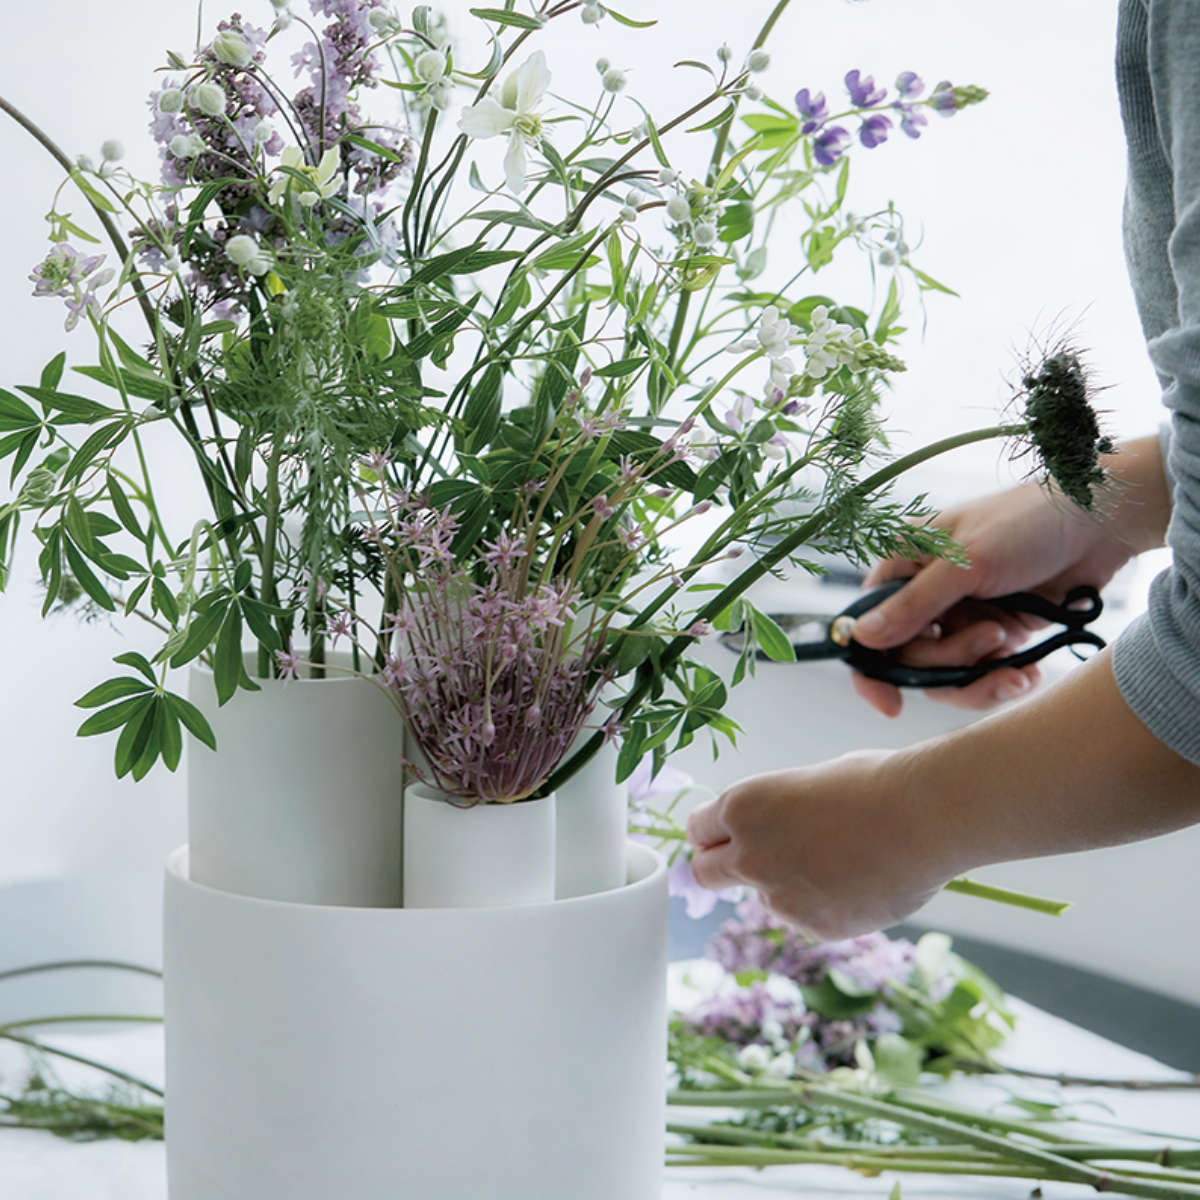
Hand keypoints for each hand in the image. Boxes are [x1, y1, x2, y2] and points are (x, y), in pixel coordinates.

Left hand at [685, 751, 958, 938]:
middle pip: (705, 872)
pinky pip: (807, 917)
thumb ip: (773, 816)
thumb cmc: (873, 785)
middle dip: (720, 867)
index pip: (698, 830)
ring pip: (765, 898)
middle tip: (749, 862)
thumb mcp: (805, 785)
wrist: (924, 817)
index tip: (722, 837)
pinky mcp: (814, 927)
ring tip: (840, 859)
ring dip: (785, 886)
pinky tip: (861, 880)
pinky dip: (824, 905)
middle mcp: (749, 856)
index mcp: (743, 807)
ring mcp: (780, 897)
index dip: (712, 834)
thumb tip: (768, 836)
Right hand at [851, 473, 1146, 717]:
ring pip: (946, 674)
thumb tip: (860, 638)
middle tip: (992, 637)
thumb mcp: (966, 564)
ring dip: (979, 676)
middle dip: (950, 661)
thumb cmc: (1027, 523)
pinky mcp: (995, 633)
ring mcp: (961, 615)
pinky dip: (1003, 680)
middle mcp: (925, 593)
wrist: (1101, 524)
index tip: (891, 704)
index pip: (867, 626)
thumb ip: (912, 604)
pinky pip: (983, 675)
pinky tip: (1027, 674)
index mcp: (903, 565)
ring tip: (1014, 657)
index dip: (871, 668)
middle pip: (910, 658)